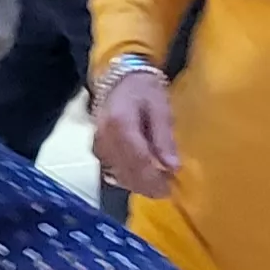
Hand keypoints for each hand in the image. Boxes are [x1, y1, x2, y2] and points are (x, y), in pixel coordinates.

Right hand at [90, 67, 179, 198]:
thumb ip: (164, 137)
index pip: (138, 160)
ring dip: (138, 184)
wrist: (120, 78)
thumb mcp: (160, 107)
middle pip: (126, 172)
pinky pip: (111, 171)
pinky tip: (141, 177)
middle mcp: (104, 137)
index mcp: (120, 124)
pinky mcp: (97, 149)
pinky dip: (127, 178)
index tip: (169, 189)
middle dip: (147, 186)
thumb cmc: (144, 89)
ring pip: (117, 175)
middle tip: (166, 190)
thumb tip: (173, 167)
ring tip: (157, 184)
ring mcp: (97, 144)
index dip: (154, 179)